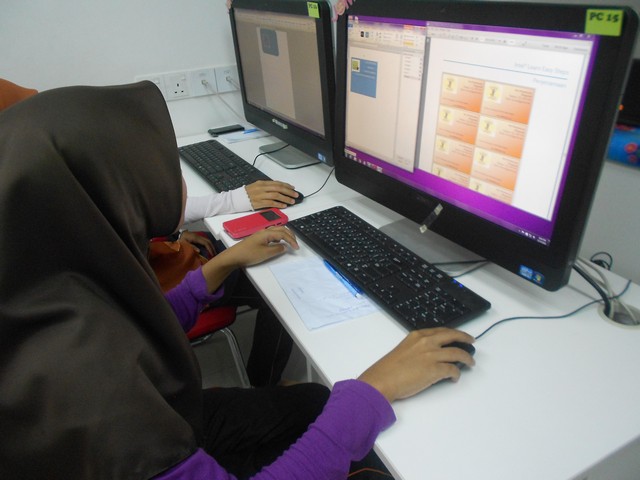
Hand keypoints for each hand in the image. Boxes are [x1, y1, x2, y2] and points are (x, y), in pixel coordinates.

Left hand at [179, 230, 214, 256]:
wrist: (179, 234)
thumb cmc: (181, 239)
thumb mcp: (184, 244)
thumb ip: (191, 247)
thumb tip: (199, 251)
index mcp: (196, 238)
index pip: (205, 243)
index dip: (210, 248)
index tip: (212, 254)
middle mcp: (199, 236)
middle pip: (208, 241)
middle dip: (212, 247)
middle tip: (215, 254)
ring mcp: (199, 236)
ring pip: (208, 240)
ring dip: (211, 246)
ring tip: (213, 252)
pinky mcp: (198, 237)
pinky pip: (205, 241)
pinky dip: (208, 245)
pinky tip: (209, 249)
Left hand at [200, 226, 298, 291]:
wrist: (233, 256)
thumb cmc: (248, 254)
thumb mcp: (265, 253)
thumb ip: (277, 249)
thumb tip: (285, 246)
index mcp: (267, 233)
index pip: (284, 234)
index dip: (292, 240)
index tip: (296, 248)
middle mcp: (264, 231)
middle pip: (281, 229)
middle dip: (290, 235)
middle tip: (296, 243)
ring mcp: (261, 234)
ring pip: (277, 230)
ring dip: (285, 234)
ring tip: (289, 242)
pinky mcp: (258, 238)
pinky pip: (272, 234)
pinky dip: (279, 236)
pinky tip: (278, 242)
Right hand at [245, 180, 299, 208]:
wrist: (237, 199)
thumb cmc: (247, 193)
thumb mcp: (257, 186)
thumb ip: (267, 187)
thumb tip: (279, 188)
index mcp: (262, 183)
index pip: (277, 183)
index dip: (286, 185)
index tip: (293, 188)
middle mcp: (262, 188)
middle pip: (278, 188)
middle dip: (288, 192)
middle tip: (295, 195)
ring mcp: (260, 195)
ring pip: (276, 195)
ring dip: (285, 198)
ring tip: (291, 201)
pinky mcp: (259, 203)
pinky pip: (271, 203)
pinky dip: (278, 204)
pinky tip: (283, 205)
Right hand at [358, 328, 474, 402]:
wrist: (382, 380)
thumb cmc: (388, 369)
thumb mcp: (403, 350)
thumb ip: (417, 349)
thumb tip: (430, 356)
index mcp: (417, 336)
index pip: (440, 330)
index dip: (453, 333)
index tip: (458, 335)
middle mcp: (426, 342)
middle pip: (453, 336)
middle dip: (465, 338)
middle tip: (471, 342)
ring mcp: (432, 355)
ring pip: (457, 353)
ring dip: (466, 358)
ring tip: (470, 363)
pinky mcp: (435, 370)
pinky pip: (453, 370)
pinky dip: (457, 374)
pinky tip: (455, 378)